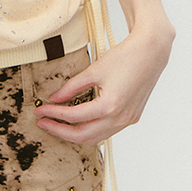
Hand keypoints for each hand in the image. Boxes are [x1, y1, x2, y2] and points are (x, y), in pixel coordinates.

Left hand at [34, 20, 173, 144]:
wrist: (151, 53)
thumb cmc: (124, 57)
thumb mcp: (94, 70)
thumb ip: (72, 86)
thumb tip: (54, 97)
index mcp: (110, 106)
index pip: (74, 117)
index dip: (54, 114)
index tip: (40, 110)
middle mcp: (120, 119)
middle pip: (84, 136)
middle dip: (60, 131)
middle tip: (43, 122)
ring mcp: (127, 121)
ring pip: (96, 137)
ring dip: (75, 133)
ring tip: (57, 124)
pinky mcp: (131, 118)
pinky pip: (107, 131)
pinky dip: (90, 129)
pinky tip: (78, 121)